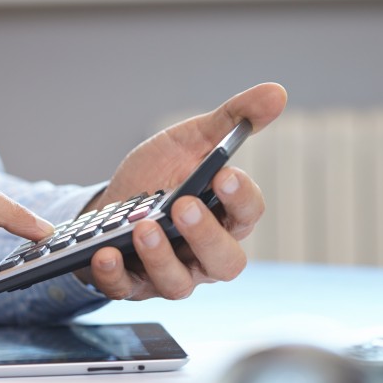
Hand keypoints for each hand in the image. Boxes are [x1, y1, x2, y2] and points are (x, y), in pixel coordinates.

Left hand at [78, 82, 286, 299]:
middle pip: (224, 262)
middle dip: (205, 236)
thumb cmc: (159, 176)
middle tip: (184, 205)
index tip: (224, 173)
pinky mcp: (132, 285)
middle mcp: (204, 254)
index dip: (241, 198)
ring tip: (142, 227)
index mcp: (226, 218)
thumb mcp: (192, 141)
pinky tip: (105, 252)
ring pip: (178, 284)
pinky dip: (115, 275)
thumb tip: (277, 92)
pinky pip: (127, 290)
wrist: (110, 203)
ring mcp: (169, 273)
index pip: (247, 215)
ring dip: (161, 257)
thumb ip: (231, 120)